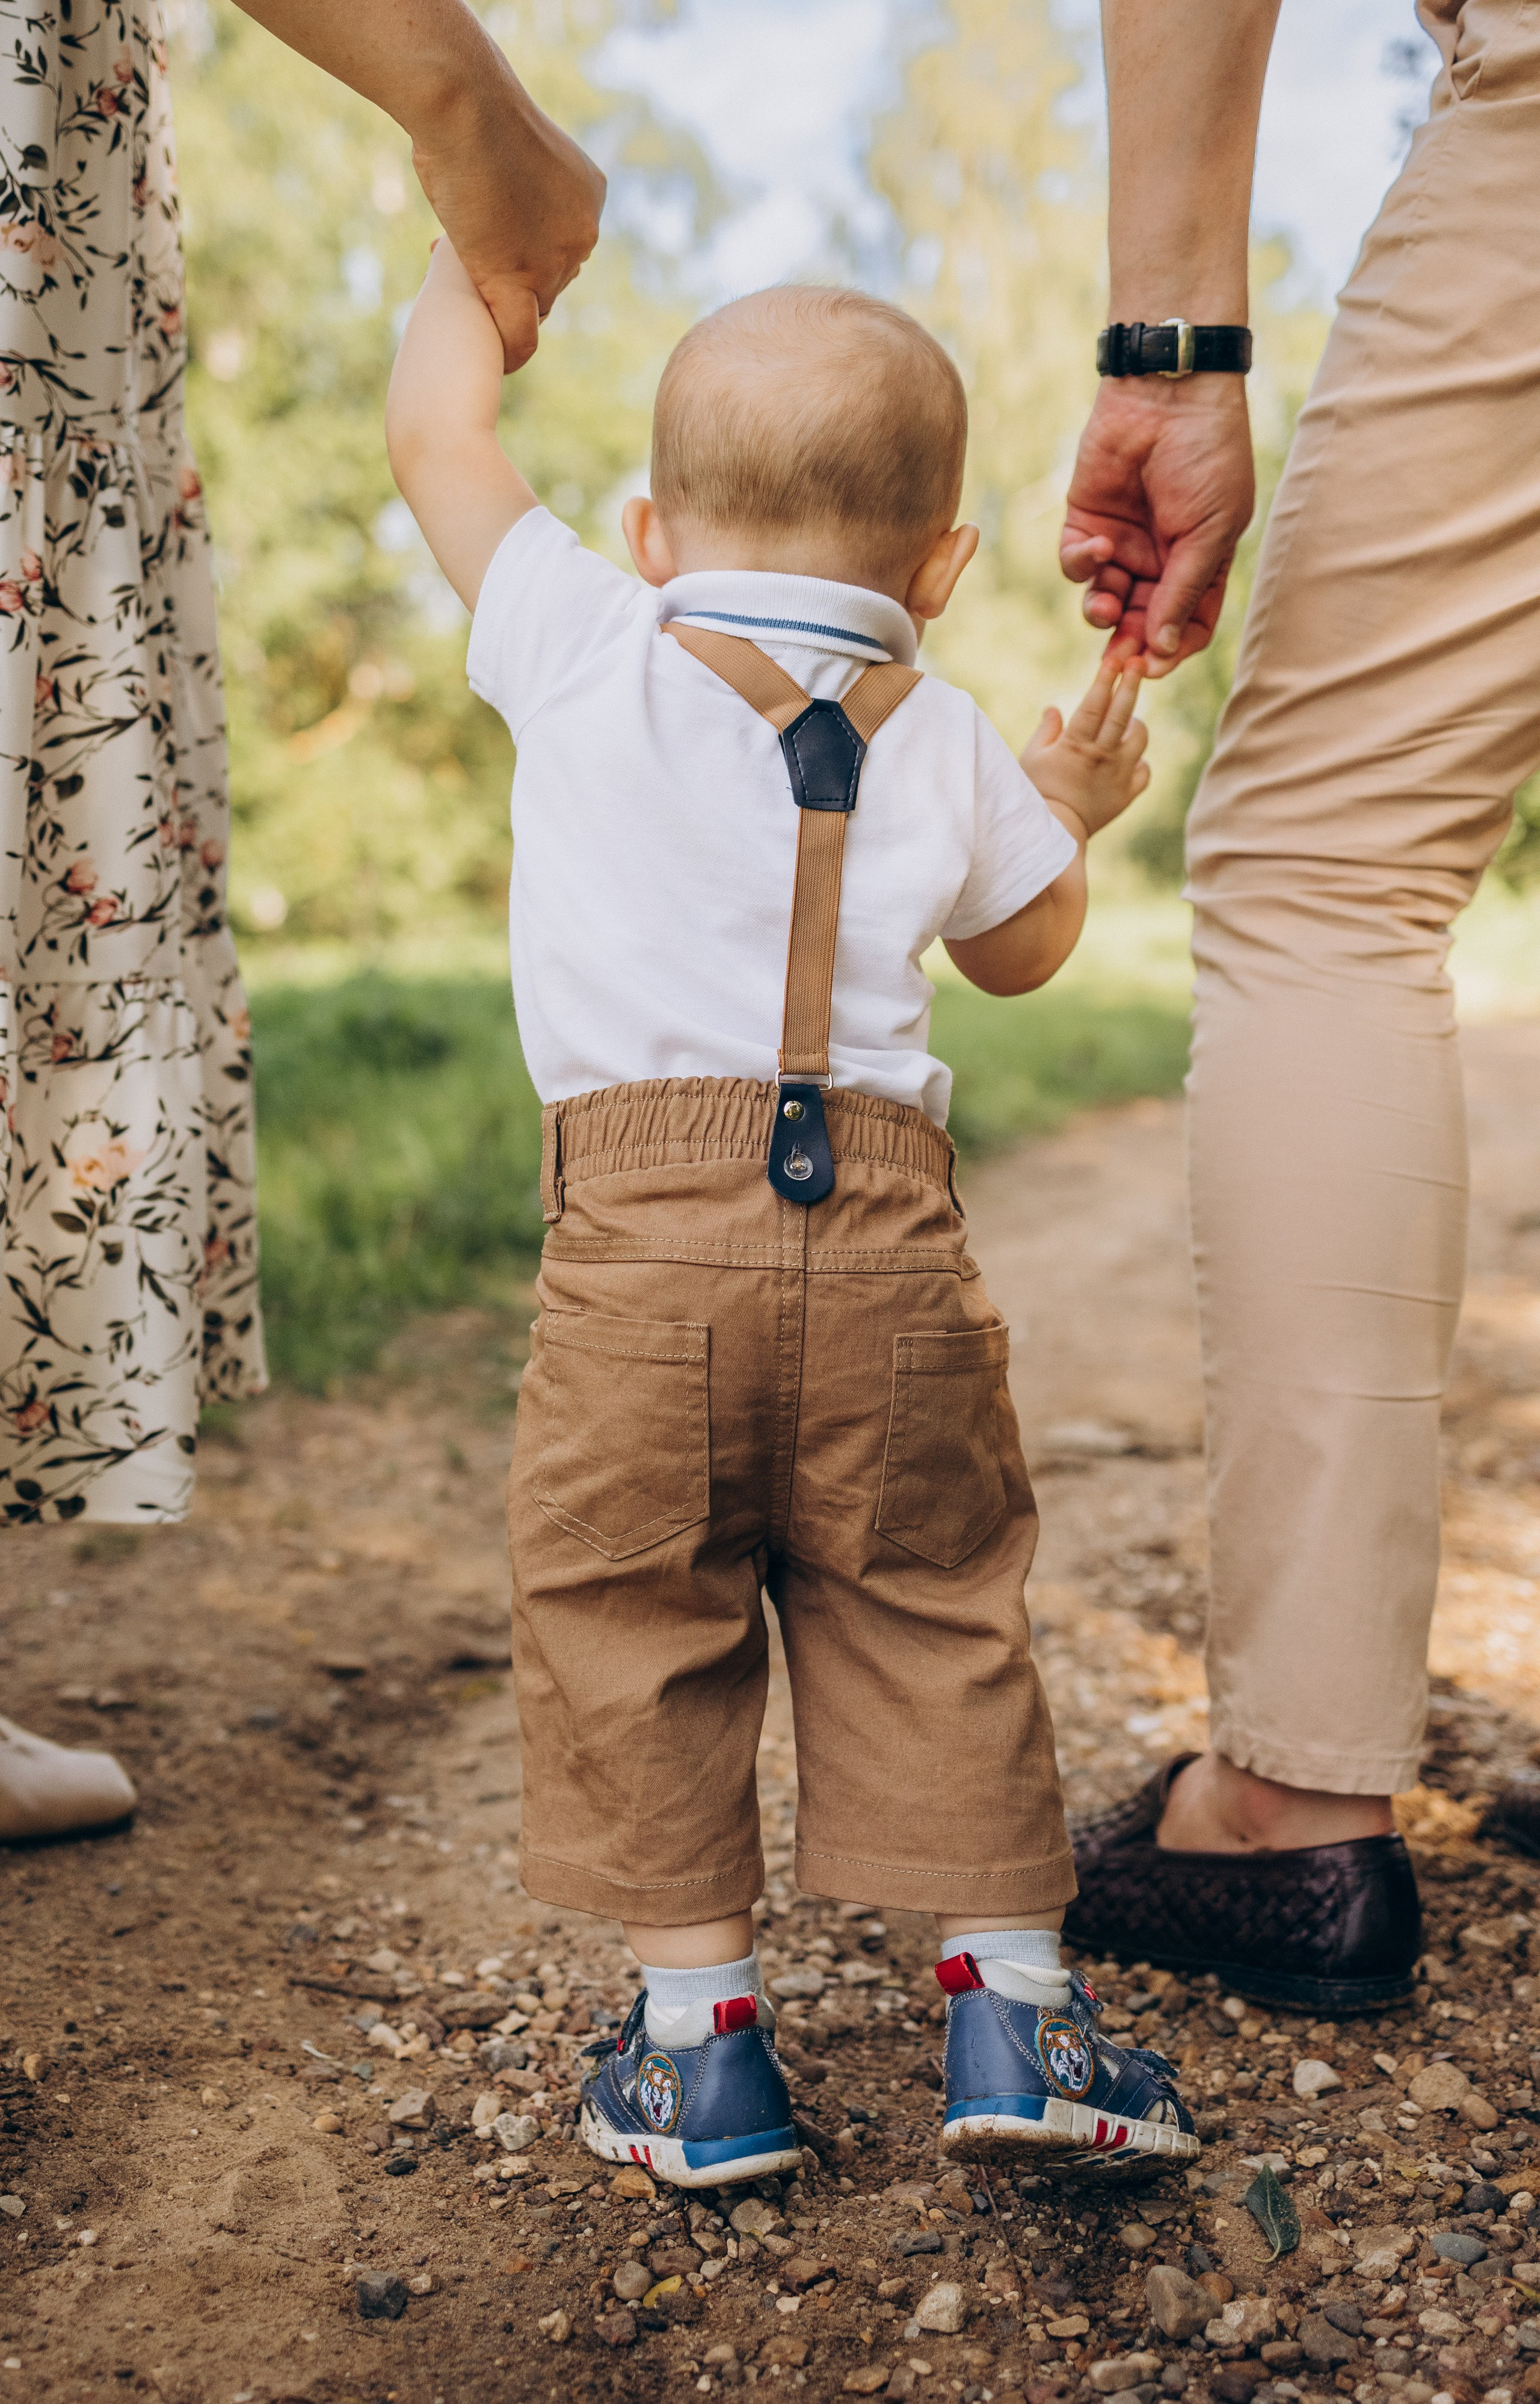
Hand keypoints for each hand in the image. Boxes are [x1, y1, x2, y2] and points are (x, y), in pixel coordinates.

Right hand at [412, 73, 604, 371]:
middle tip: (469, 248)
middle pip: (552, 280)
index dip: (525, 248)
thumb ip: (524, 191)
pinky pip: (522, 337)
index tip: (491, 233)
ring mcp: (557, 261)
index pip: (562, 248)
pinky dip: (510, 352)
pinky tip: (496, 357)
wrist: (464, 103)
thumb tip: (502, 216)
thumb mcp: (517, 152)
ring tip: (463, 267)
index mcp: (590, 199)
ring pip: (536, 307)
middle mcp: (584, 234)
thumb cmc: (475, 113)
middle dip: (514, 274)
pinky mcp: (522, 281)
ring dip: (499, 299)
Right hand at [1021, 654, 1149, 837]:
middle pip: (1122, 713)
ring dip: (1135, 724)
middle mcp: (1102, 756)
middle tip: (1138, 663)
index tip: (1115, 658)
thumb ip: (1046, 731)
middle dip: (1131, 684)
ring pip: (1140, 738)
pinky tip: (1128, 760)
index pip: (1095, 703)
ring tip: (1126, 722)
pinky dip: (1139, 762)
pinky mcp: (1127, 795)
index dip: (1106, 678)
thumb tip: (1054, 709)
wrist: (1054, 838)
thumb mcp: (1031, 758)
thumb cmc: (1035, 795)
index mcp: (1076, 744)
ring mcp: (1118, 776)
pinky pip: (1144, 770)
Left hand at [1059, 377, 1253, 675]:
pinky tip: (1098, 547)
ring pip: (1103, 603)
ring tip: (1106, 606)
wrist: (1169, 394)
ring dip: (1102, 614)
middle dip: (1129, 642)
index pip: (1187, 625)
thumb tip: (1164, 648)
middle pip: (1140, 622)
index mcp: (1200, 564)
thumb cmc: (1207, 457)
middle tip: (1119, 656)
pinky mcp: (1086, 522)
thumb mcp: (1210, 530)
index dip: (1172, 649)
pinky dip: (1083, 566)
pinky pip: (1076, 566)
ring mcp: (1122, 544)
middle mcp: (1160, 560)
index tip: (1153, 665)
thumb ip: (1185, 590)